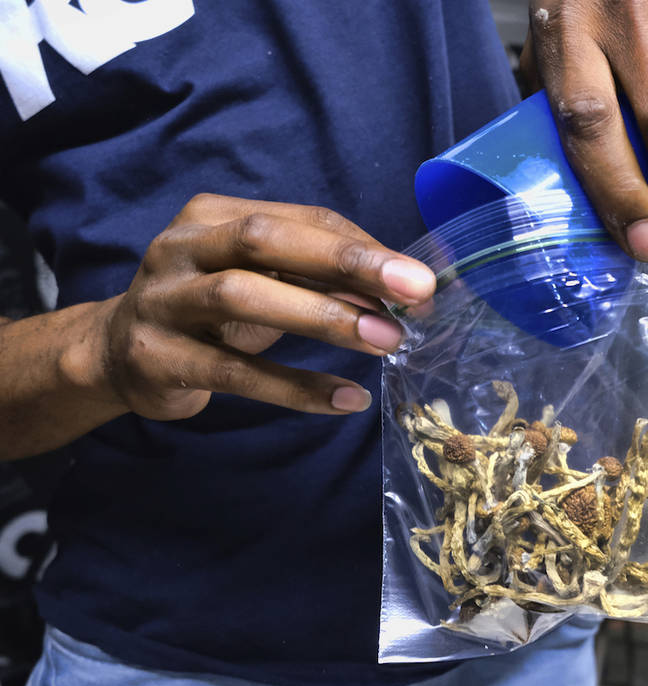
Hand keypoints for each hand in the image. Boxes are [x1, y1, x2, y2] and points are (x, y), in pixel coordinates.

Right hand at [97, 194, 434, 420]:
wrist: (118, 354)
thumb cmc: (209, 310)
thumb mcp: (260, 279)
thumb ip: (317, 277)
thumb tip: (397, 292)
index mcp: (214, 216)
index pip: (301, 219)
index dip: (362, 247)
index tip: (418, 277)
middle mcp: (182, 247)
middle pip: (267, 240)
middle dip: (347, 262)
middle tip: (414, 290)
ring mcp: (163, 300)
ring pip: (244, 296)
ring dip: (324, 318)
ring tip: (385, 341)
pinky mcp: (157, 358)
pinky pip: (235, 373)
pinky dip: (295, 387)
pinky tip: (346, 398)